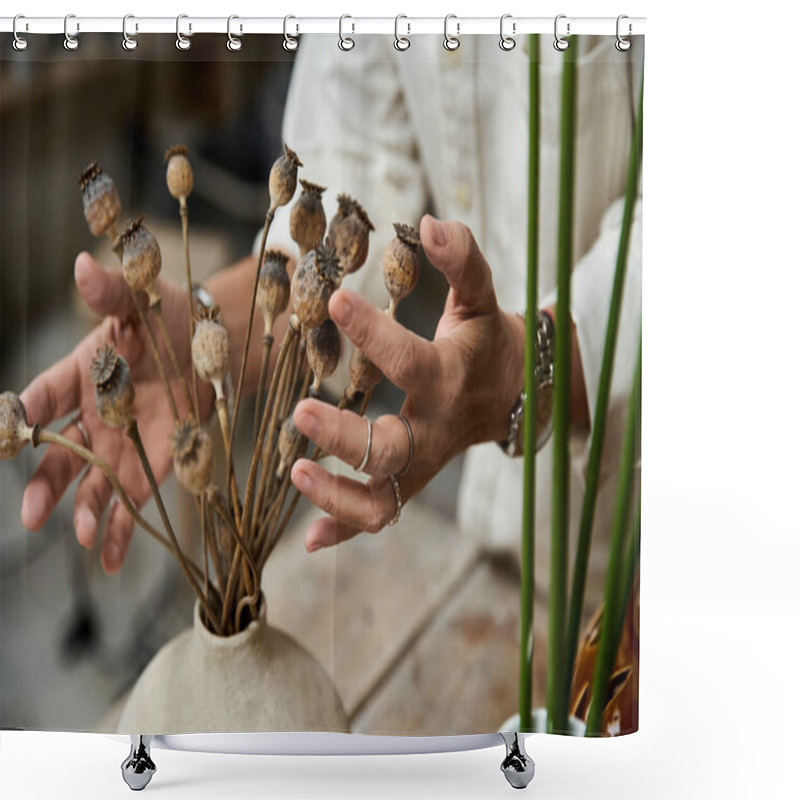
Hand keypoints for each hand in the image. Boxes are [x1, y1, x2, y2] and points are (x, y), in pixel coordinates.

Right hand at [19, 252, 211, 572]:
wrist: (213, 341)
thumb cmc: (169, 317)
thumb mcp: (142, 301)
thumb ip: (112, 292)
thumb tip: (83, 265)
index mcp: (80, 374)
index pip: (43, 397)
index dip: (21, 417)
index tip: (2, 437)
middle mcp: (92, 416)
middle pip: (58, 456)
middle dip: (44, 485)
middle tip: (31, 514)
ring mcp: (120, 444)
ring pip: (91, 485)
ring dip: (84, 511)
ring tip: (82, 534)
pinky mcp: (151, 464)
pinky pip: (130, 500)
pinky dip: (120, 529)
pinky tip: (109, 558)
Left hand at [291, 215, 525, 552]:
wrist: (516, 395)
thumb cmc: (489, 341)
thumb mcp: (482, 296)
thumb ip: (462, 259)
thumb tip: (430, 223)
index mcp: (449, 379)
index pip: (410, 362)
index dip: (374, 333)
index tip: (334, 301)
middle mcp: (434, 431)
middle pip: (390, 448)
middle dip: (346, 436)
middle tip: (299, 412)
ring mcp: (421, 465)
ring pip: (383, 500)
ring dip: (338, 496)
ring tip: (296, 474)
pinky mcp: (410, 483)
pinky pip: (380, 516)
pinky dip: (345, 530)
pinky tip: (309, 537)